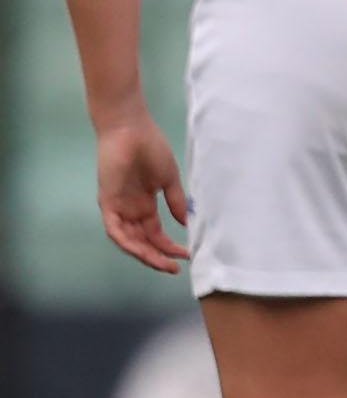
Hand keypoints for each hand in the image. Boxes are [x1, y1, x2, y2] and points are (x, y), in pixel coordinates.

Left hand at [96, 111, 189, 272]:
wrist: (131, 130)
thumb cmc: (151, 148)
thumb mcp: (169, 179)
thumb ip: (176, 202)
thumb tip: (187, 223)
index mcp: (145, 204)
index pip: (156, 233)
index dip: (170, 246)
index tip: (187, 254)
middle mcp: (130, 210)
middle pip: (142, 241)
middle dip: (158, 256)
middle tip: (174, 268)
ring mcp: (118, 207)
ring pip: (129, 240)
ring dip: (144, 254)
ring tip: (162, 264)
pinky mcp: (107, 202)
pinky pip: (114, 230)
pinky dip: (126, 242)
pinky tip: (140, 251)